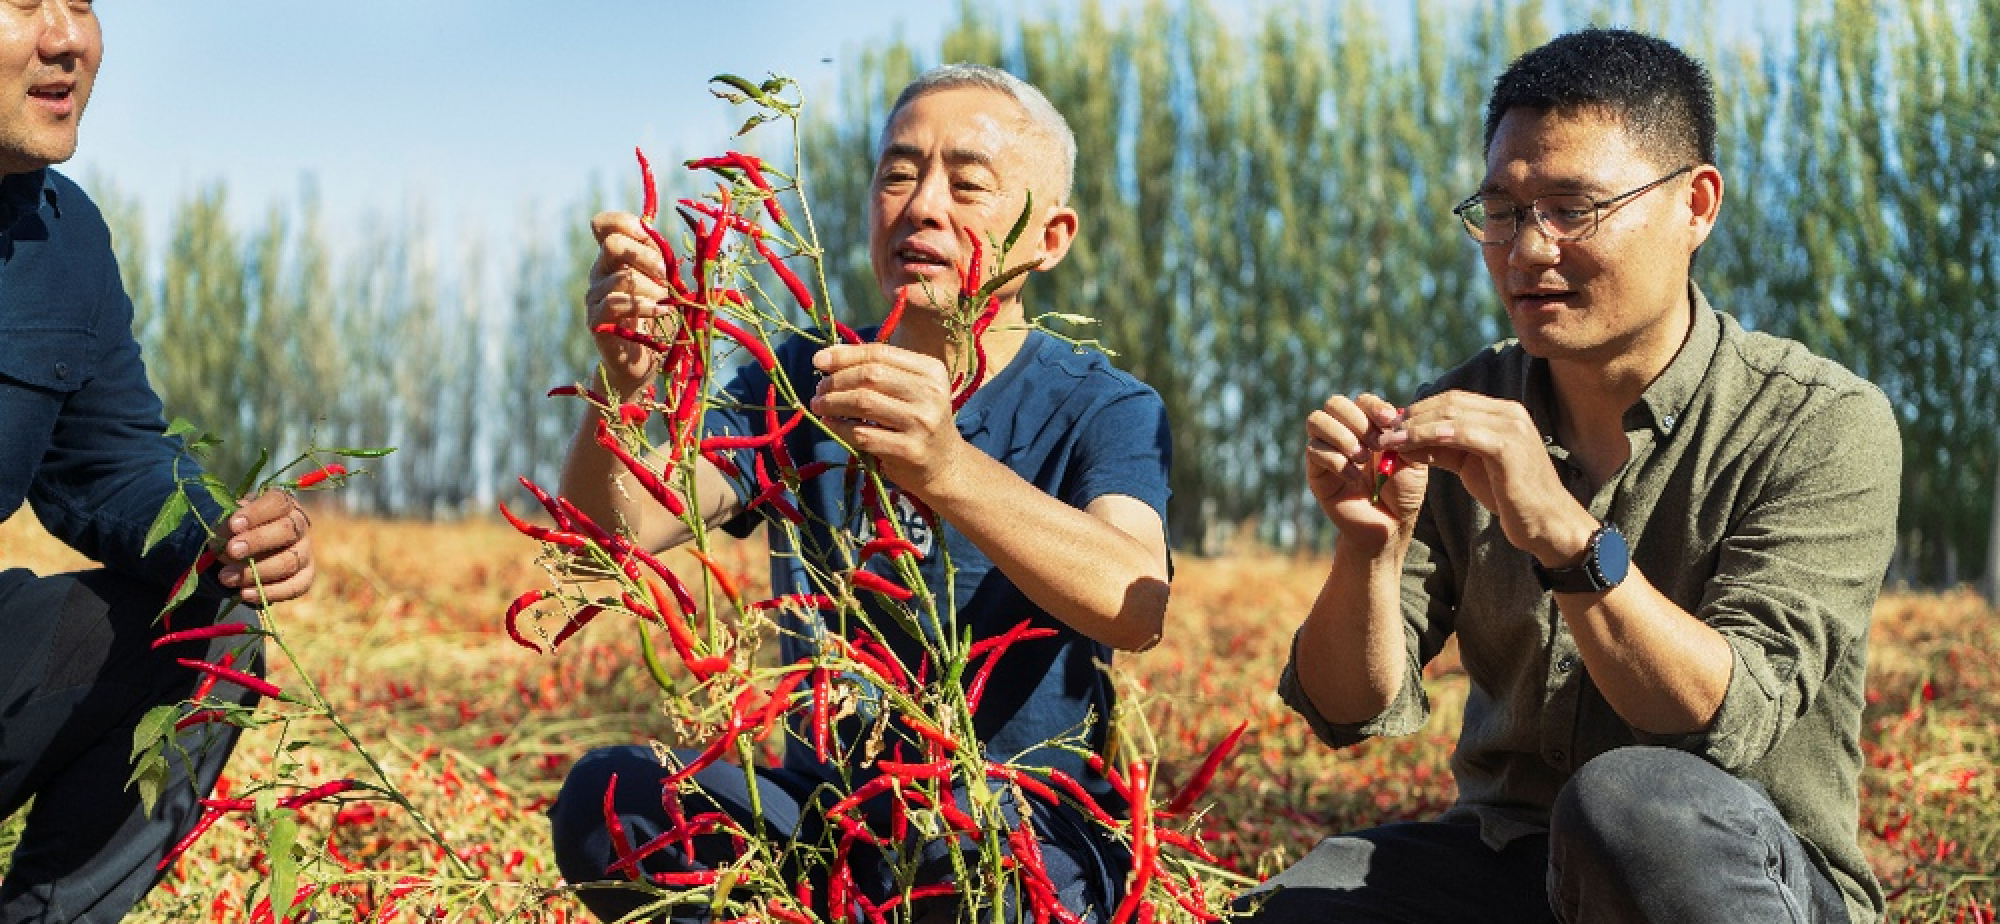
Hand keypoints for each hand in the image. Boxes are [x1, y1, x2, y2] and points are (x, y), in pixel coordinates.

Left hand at [213, 491, 315, 606]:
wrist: (244, 551)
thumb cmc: (237, 531)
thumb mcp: (228, 523)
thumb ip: (227, 528)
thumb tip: (226, 540)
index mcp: (283, 504)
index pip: (277, 503)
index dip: (256, 513)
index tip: (233, 524)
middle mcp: (299, 526)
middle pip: (288, 531)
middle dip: (258, 541)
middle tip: (232, 550)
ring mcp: (306, 551)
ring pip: (290, 561)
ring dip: (256, 571)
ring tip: (226, 578)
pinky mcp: (306, 576)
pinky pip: (295, 587)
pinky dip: (270, 592)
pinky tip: (245, 594)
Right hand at [585, 210, 679, 394]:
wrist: (641, 360)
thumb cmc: (657, 316)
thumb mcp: (663, 280)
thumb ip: (660, 257)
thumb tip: (669, 234)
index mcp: (614, 257)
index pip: (604, 224)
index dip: (627, 224)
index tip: (651, 242)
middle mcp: (599, 272)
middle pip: (611, 244)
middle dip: (646, 257)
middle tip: (667, 277)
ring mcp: (594, 296)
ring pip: (620, 276)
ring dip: (652, 288)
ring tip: (667, 302)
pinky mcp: (595, 319)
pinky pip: (615, 303)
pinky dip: (644, 306)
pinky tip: (661, 312)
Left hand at [808, 343, 969, 497]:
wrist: (945, 466)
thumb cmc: (919, 422)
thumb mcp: (910, 390)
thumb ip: (879, 371)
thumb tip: (827, 356)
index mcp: (931, 371)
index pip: (880, 353)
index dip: (845, 355)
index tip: (819, 360)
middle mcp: (930, 394)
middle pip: (870, 375)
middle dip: (836, 380)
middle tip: (819, 390)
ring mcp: (922, 423)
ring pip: (863, 403)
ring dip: (833, 403)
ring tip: (819, 406)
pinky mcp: (910, 450)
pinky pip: (863, 434)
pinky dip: (839, 427)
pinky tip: (830, 424)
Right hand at [1304, 393, 1425, 546]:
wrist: (1389, 525)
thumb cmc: (1403, 493)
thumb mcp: (1413, 460)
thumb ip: (1404, 435)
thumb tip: (1393, 416)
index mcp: (1368, 426)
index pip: (1361, 400)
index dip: (1373, 406)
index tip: (1389, 421)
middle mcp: (1344, 434)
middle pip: (1334, 403)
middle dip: (1357, 420)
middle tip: (1375, 444)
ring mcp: (1327, 451)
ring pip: (1316, 420)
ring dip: (1342, 435)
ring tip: (1361, 458)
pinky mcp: (1316, 472)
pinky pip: (1314, 451)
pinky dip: (1337, 461)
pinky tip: (1354, 478)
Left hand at [1377, 390, 1594, 564]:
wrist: (1546, 524)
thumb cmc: (1509, 497)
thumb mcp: (1469, 466)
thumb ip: (1442, 449)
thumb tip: (1403, 439)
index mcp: (1503, 413)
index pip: (1452, 400)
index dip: (1418, 410)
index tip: (1389, 424)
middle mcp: (1509, 413)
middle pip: (1449, 403)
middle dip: (1411, 415)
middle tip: (1380, 430)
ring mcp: (1511, 427)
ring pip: (1452, 415)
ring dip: (1414, 426)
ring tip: (1387, 439)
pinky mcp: (1508, 446)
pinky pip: (1462, 433)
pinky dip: (1432, 436)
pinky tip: (1409, 445)